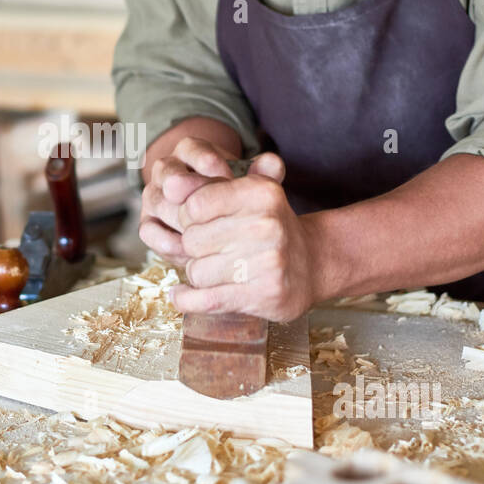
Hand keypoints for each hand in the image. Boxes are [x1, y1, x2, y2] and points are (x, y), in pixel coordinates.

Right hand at [139, 137, 282, 261]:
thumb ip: (263, 173)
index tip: (224, 173)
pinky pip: (149, 231)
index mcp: (189, 152)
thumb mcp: (250, 182)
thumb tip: (272, 164)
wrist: (220, 224)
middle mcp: (166, 171)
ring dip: (180, 219)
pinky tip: (190, 252)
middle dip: (190, 190)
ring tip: (205, 233)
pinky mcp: (148, 224)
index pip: (190, 148)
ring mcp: (154, 198)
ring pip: (159, 202)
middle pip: (168, 174)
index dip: (205, 160)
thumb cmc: (236, 197)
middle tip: (211, 205)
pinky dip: (168, 242)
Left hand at [169, 160, 317, 322]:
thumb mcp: (248, 193)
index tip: (199, 224)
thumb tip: (170, 184)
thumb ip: (208, 183)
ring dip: (199, 275)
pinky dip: (187, 300)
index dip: (188, 219)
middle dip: (194, 249)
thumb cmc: (268, 225)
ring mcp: (268, 261)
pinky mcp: (265, 293)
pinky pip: (207, 299)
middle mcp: (265, 224)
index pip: (193, 206)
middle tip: (212, 251)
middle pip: (191, 241)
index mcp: (259, 193)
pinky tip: (182, 295)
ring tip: (219, 270)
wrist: (313, 262)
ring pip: (197, 272)